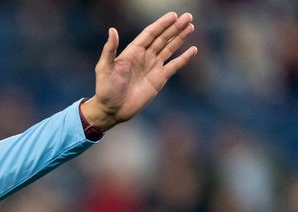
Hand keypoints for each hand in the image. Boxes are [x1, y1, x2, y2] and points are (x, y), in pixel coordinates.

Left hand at [82, 11, 197, 132]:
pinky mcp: (159, 79)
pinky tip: (193, 50)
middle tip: (188, 16)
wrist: (112, 111)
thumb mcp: (104, 69)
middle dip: (175, 27)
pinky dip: (183, 58)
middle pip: (162, 38)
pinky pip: (174, 66)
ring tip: (191, 26)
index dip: (161, 24)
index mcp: (132, 51)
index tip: (174, 15)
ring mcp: (153, 67)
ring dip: (180, 38)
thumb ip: (109, 50)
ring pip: (169, 49)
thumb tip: (112, 30)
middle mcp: (144, 57)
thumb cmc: (105, 90)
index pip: (150, 34)